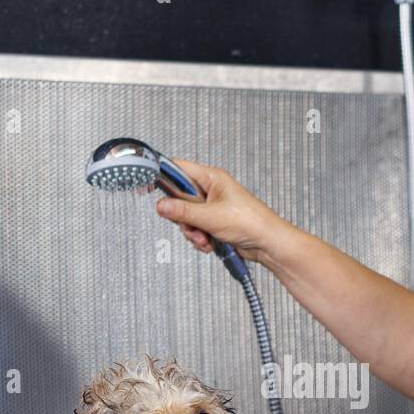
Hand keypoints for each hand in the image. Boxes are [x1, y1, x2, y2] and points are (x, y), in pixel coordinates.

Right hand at [154, 158, 293, 264]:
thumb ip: (183, 212)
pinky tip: (210, 244)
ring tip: (205, 239)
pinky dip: (199, 239)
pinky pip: (195, 229)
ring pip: (185, 217)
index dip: (161, 175)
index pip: (178, 168)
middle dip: (182, 217)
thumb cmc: (251, 222)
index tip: (146, 184)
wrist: (268, 244)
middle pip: (178, 198)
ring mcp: (211, 207)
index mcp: (211, 178)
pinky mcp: (213, 223)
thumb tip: (160, 206)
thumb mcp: (211, 217)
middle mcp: (210, 190)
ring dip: (192, 232)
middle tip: (192, 225)